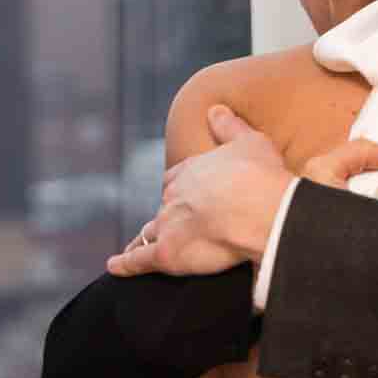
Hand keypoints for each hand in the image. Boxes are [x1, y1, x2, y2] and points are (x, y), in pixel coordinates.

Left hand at [109, 106, 319, 277]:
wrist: (263, 211)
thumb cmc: (261, 176)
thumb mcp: (250, 142)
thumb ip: (230, 128)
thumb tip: (215, 110)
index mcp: (192, 170)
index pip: (176, 178)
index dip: (180, 186)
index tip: (184, 192)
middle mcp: (174, 195)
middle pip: (165, 206)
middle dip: (170, 214)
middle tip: (179, 224)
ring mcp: (168, 224)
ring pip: (149, 232)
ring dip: (144, 238)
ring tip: (137, 245)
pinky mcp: (166, 253)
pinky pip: (139, 260)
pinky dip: (124, 264)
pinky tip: (114, 267)